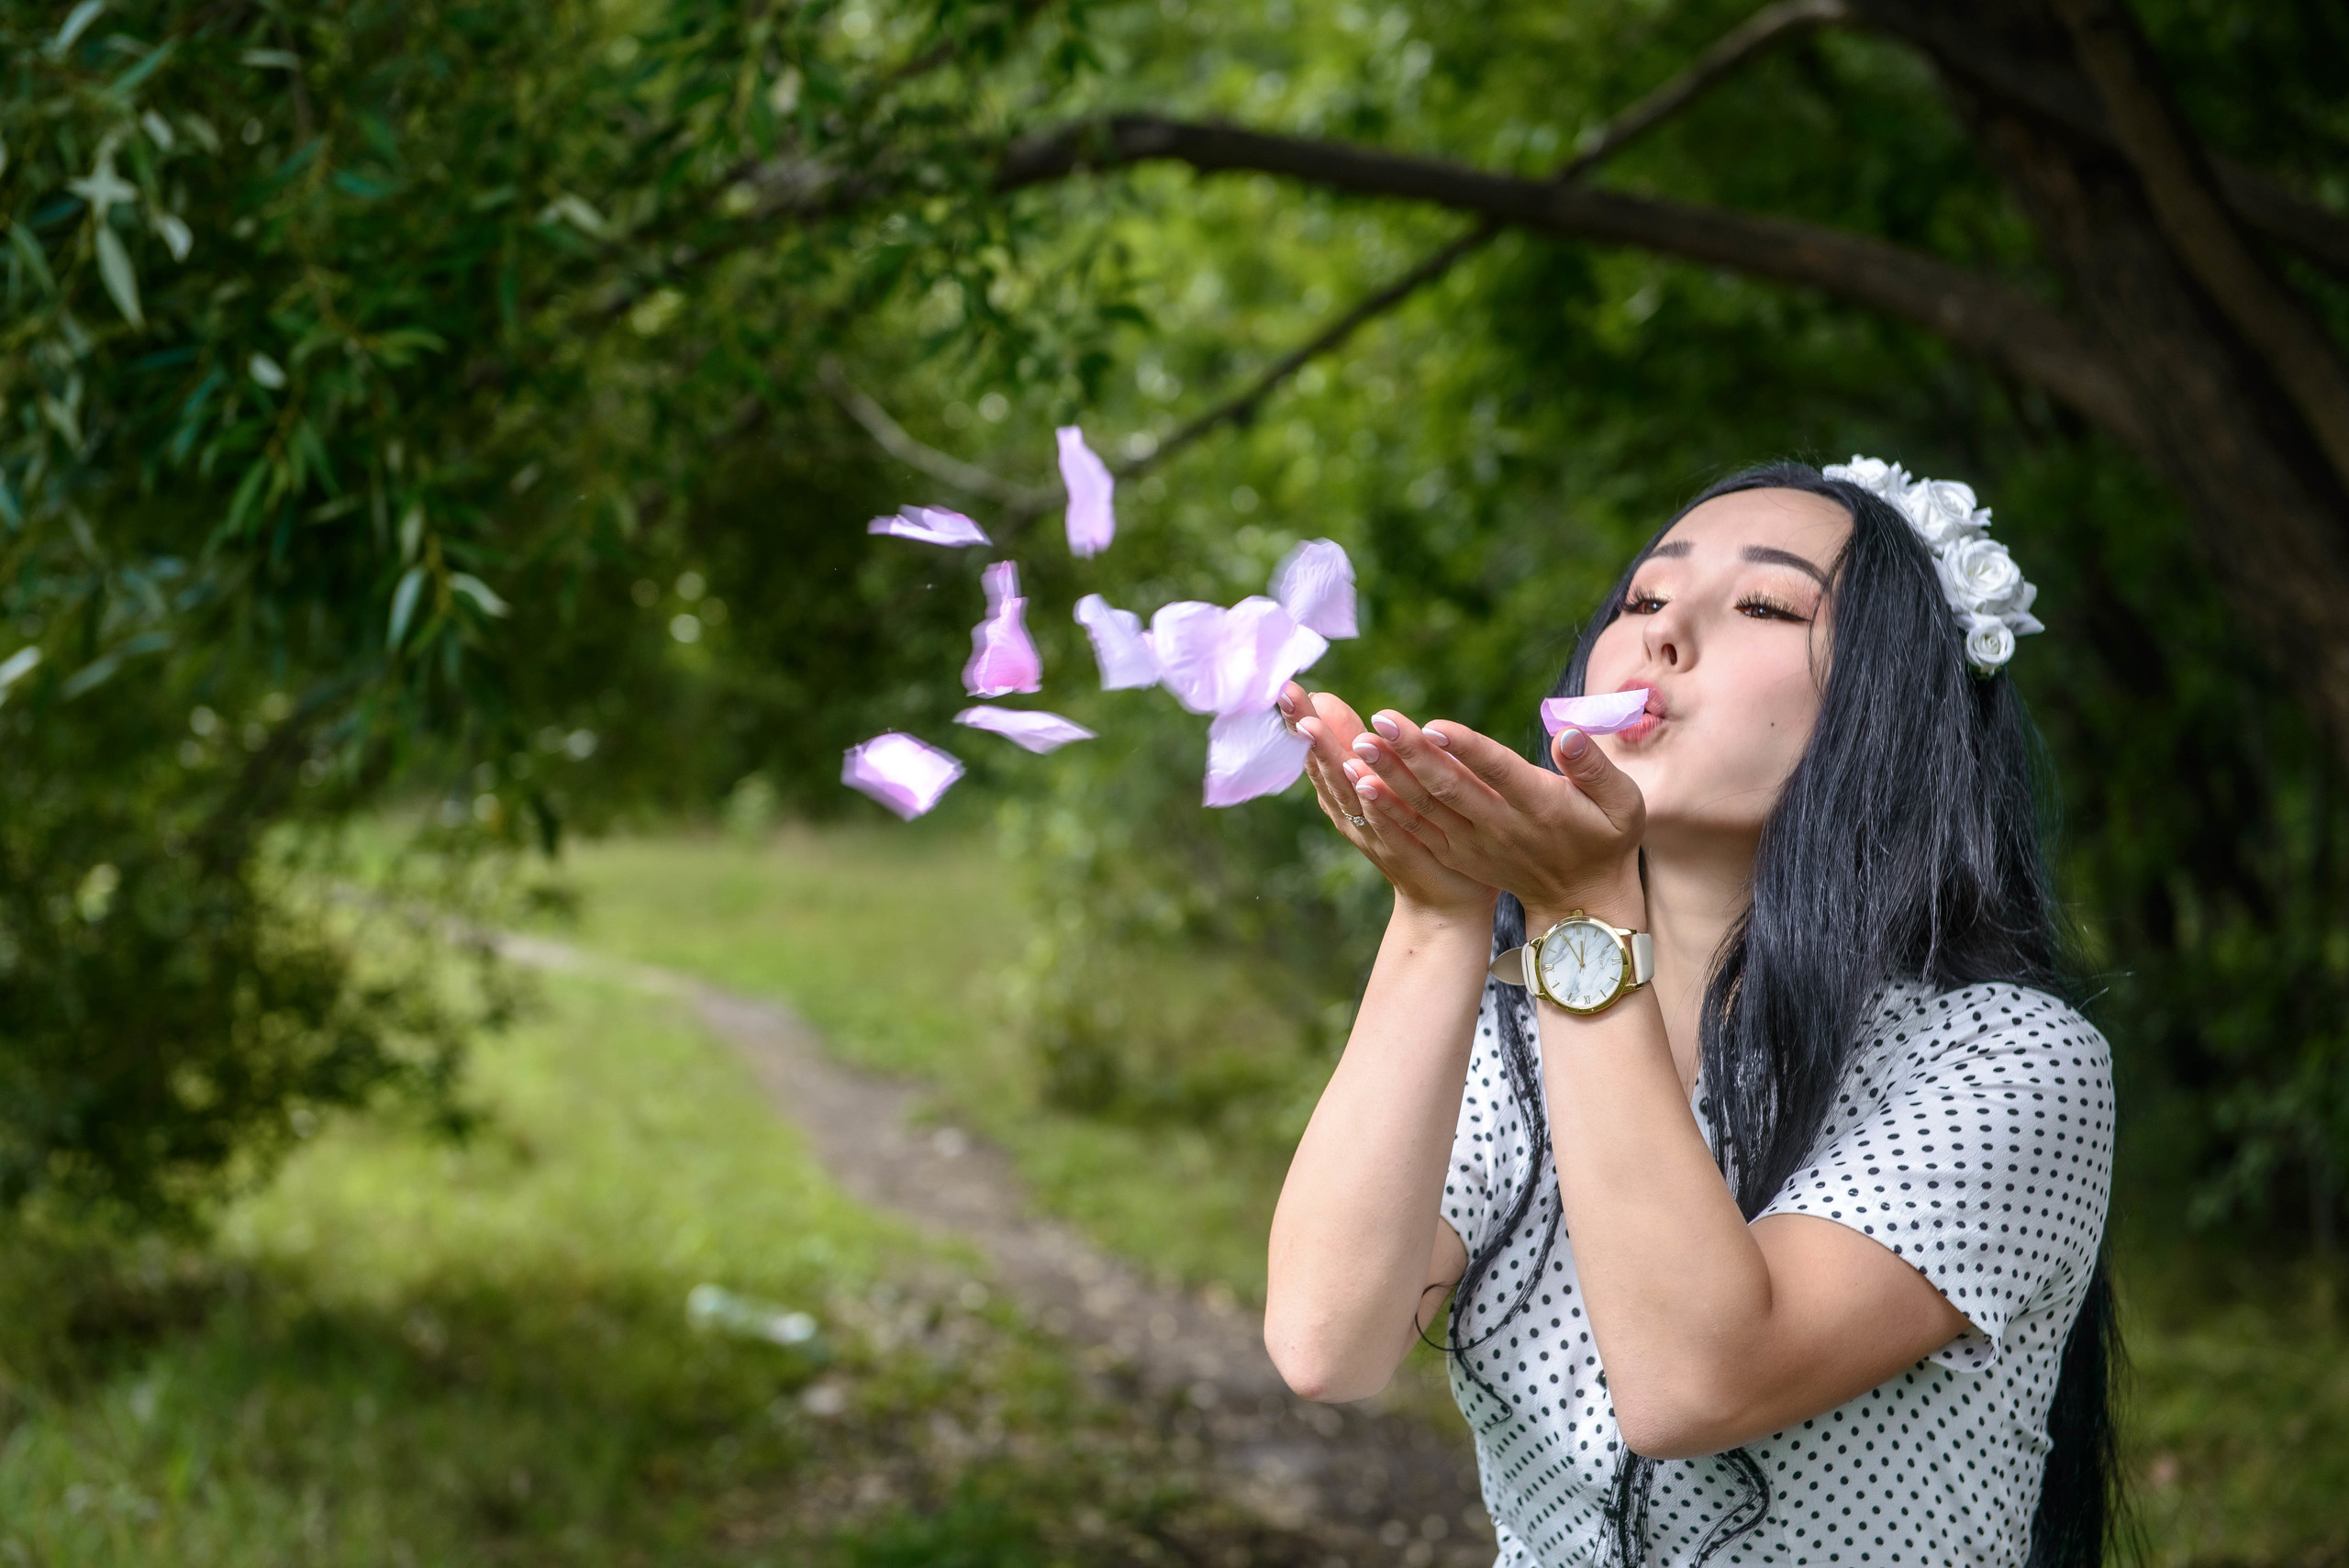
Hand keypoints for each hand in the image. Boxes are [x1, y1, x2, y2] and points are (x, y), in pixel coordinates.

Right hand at [1281, 682, 1495, 918]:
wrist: (1444, 905)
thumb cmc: (1416, 836)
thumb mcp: (1382, 784)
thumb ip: (1359, 748)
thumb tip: (1327, 700)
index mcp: (1347, 796)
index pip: (1319, 751)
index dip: (1302, 720)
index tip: (1285, 686)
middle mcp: (1352, 815)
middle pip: (1325, 767)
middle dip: (1306, 730)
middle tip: (1288, 695)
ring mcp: (1373, 836)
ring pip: (1347, 793)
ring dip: (1330, 761)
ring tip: (1312, 728)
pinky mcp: (1403, 855)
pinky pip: (1384, 824)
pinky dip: (1371, 803)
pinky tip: (1362, 778)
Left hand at [1341, 709, 1645, 925]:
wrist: (1581, 903)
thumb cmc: (1606, 839)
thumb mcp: (1622, 803)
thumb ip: (1594, 766)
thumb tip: (1567, 734)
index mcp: (1542, 807)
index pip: (1499, 772)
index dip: (1467, 750)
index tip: (1434, 726)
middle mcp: (1502, 827)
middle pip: (1450, 787)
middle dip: (1411, 755)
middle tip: (1378, 722)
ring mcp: (1475, 845)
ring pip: (1426, 808)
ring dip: (1389, 778)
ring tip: (1356, 747)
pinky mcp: (1457, 855)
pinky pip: (1416, 831)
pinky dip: (1387, 809)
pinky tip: (1358, 785)